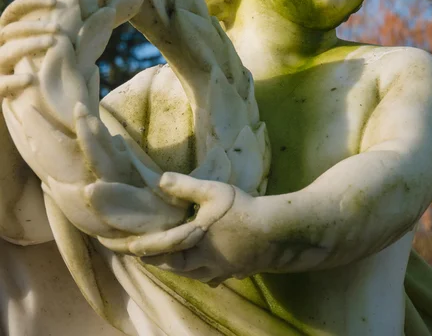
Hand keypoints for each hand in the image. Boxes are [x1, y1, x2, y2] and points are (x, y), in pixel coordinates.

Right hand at [0, 0, 57, 97]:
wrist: (22, 105)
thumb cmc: (40, 72)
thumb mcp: (45, 51)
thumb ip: (55, 36)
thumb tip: (81, 15)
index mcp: (10, 34)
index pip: (15, 10)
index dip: (32, 2)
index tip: (56, 2)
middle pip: (12, 29)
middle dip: (35, 26)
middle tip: (59, 28)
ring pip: (6, 52)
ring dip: (29, 45)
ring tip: (52, 43)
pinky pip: (1, 83)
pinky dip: (14, 80)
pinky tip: (30, 80)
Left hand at [100, 173, 276, 285]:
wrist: (276, 232)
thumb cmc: (243, 210)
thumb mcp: (213, 191)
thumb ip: (185, 186)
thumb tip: (159, 180)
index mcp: (195, 241)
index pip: (163, 247)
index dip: (145, 248)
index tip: (129, 249)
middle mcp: (203, 260)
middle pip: (175, 266)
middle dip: (159, 262)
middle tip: (145, 257)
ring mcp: (220, 269)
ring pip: (192, 274)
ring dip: (178, 269)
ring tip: (169, 263)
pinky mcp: (234, 271)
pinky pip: (213, 277)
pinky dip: (203, 274)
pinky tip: (207, 272)